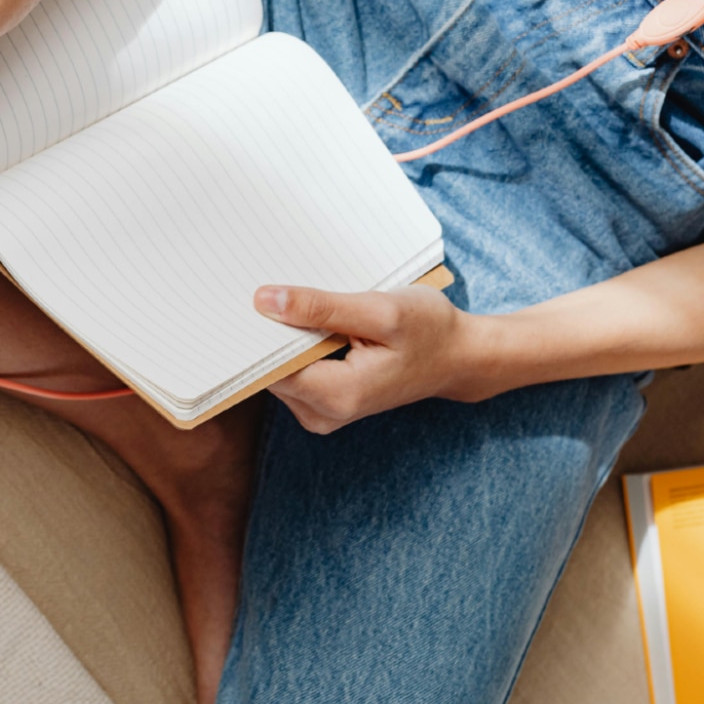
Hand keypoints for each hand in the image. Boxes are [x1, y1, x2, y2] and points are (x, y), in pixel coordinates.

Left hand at [254, 284, 501, 433]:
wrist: (459, 356)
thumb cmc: (430, 330)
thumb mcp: (380, 310)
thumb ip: (322, 308)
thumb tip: (264, 301)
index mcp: (336, 395)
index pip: (267, 367)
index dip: (254, 334)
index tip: (245, 299)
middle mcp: (322, 414)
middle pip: (268, 371)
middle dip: (267, 333)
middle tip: (268, 289)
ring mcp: (322, 412)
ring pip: (277, 371)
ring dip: (281, 337)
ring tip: (297, 301)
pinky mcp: (324, 402)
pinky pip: (292, 371)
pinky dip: (295, 345)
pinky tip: (309, 319)